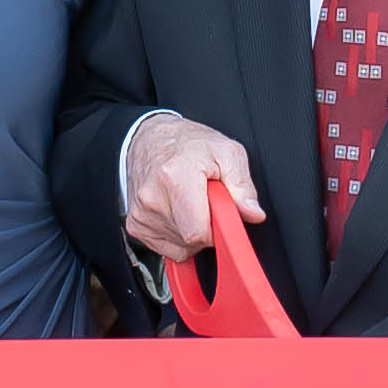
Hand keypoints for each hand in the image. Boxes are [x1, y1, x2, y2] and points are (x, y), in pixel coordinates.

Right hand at [121, 111, 262, 269]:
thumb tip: (252, 213)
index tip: (222, 218)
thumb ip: (242, 186)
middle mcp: (153, 197)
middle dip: (207, 228)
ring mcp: (141, 213)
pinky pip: (166, 248)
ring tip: (190, 203)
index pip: (198, 232)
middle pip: (191, 241)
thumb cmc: (188, 144)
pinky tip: (178, 212)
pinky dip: (177, 236)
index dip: (218, 231)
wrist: (150, 138)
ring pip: (180, 247)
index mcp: (176, 178)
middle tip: (207, 203)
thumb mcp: (227, 153)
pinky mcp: (135, 225)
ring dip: (192, 230)